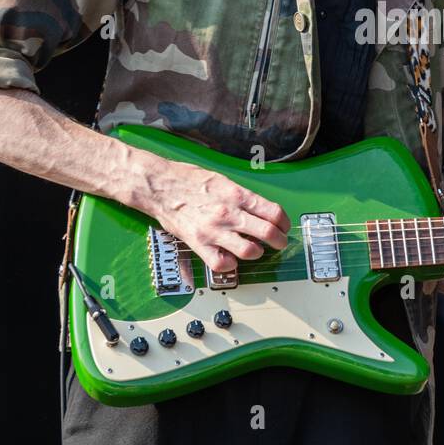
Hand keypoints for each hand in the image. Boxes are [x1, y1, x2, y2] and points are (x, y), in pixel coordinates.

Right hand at [148, 161, 290, 272]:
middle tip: (279, 242)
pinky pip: (221, 263)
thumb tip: (260, 210)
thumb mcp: (222, 180)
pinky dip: (231, 264)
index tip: (283, 226)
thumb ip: (242, 196)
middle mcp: (228, 213)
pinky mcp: (198, 244)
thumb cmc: (188, 180)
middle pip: (267, 233)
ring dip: (257, 253)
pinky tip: (231, 258)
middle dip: (279, 241)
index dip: (284, 222)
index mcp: (237, 195)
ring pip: (249, 251)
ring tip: (256, 250)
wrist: (159, 186)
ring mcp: (214, 231)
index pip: (273, 212)